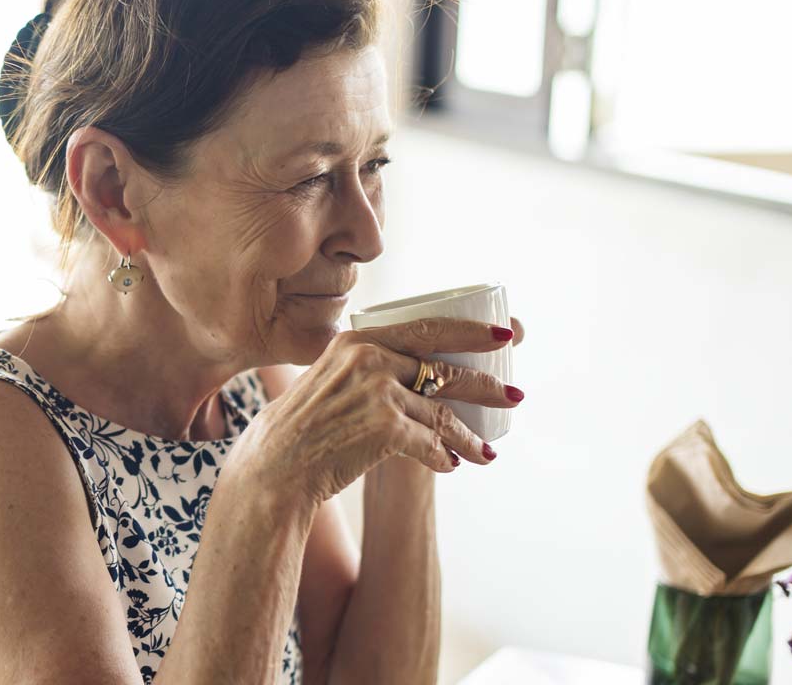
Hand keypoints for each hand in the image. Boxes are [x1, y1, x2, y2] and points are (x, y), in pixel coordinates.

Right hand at [228, 316, 525, 507]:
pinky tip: (451, 465)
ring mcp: (379, 392)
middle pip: (444, 370)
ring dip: (468, 436)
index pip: (427, 327)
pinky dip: (444, 457)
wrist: (276, 465)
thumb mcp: (330, 379)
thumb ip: (365, 368)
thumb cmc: (301, 427)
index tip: (504, 335)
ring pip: (443, 414)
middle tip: (515, 396)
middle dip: (486, 385)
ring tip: (486, 451)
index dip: (471, 331)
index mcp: (358, 340)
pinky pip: (430, 444)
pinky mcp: (385, 428)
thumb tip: (412, 372)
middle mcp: (370, 359)